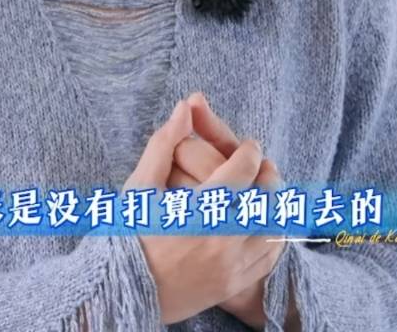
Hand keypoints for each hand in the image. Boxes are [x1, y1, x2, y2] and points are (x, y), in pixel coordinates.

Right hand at [126, 97, 281, 324]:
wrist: (121, 289)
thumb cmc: (127, 233)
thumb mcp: (140, 185)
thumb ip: (164, 143)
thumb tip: (185, 107)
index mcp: (199, 211)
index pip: (244, 171)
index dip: (250, 151)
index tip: (248, 145)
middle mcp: (222, 240)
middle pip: (268, 199)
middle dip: (269, 176)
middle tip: (262, 166)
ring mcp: (231, 266)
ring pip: (275, 231)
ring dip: (275, 207)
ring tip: (264, 194)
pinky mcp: (232, 285)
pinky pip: (268, 260)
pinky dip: (272, 238)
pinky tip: (262, 225)